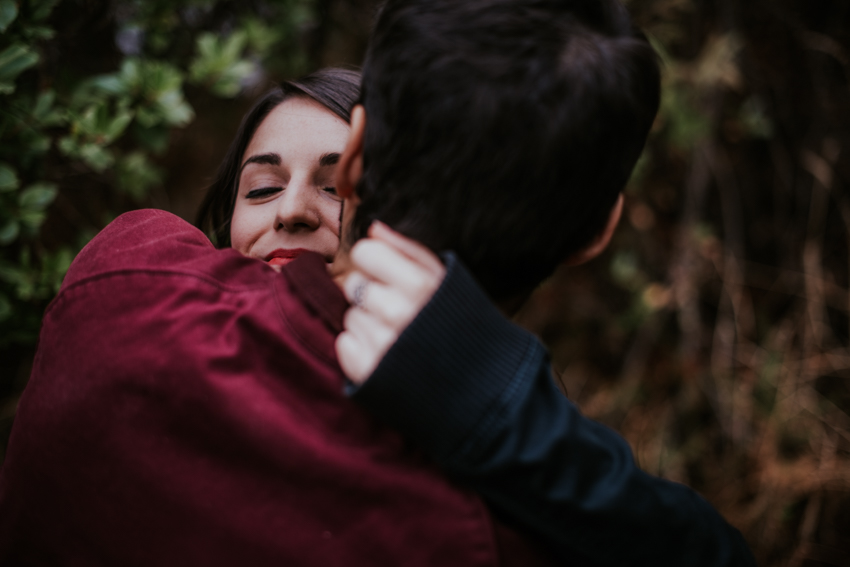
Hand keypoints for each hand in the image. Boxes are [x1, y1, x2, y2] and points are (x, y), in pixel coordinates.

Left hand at [336, 221, 445, 383]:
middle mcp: (398, 312)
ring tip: (397, 337)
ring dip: (368, 324)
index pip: (364, 252)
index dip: (374, 263)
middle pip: (353, 284)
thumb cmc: (460, 326)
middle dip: (371, 295)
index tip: (388, 277)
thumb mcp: (444, 280)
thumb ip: (408, 250)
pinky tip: (387, 354)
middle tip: (397, 311)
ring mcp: (381, 344)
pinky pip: (344, 344)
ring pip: (350, 316)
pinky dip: (360, 349)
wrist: (480, 386)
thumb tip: (373, 228)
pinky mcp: (369, 372)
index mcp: (420, 284)